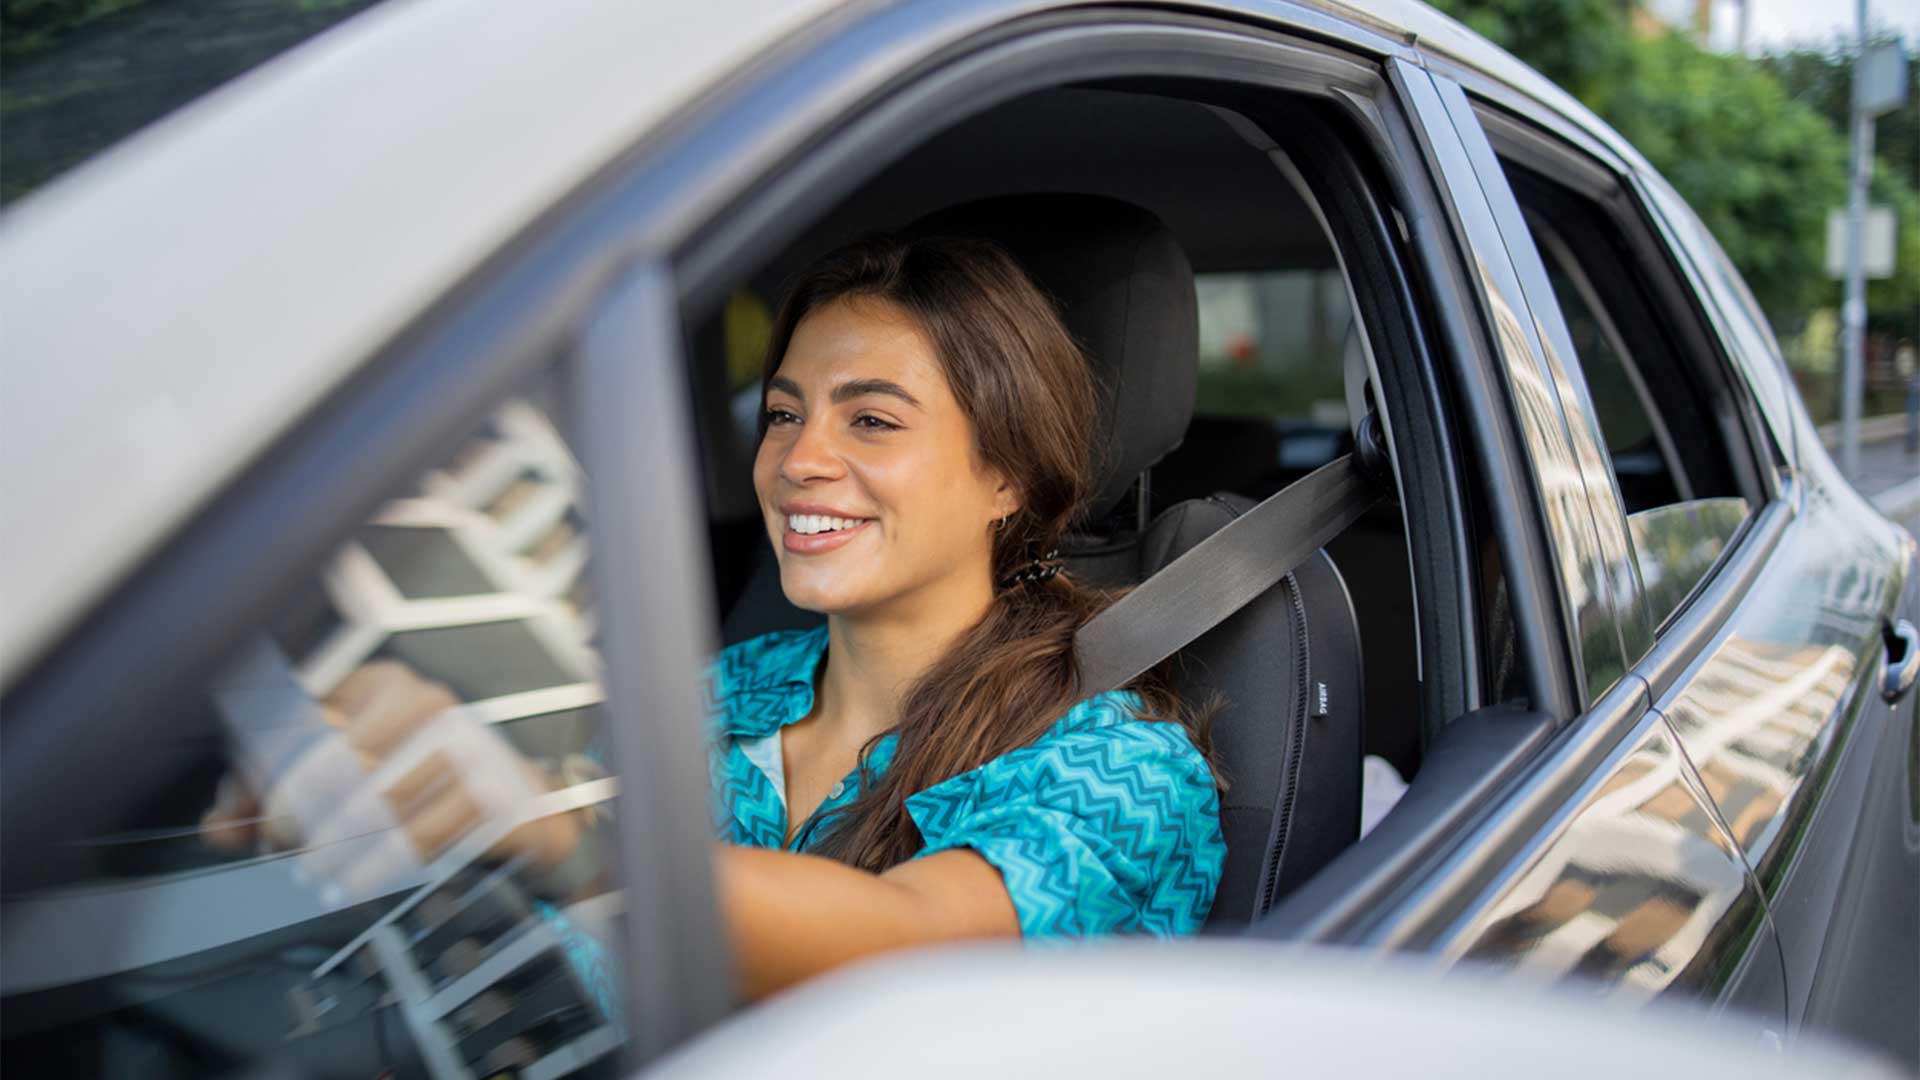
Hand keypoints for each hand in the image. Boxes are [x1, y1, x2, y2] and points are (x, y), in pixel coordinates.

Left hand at [201, 660, 581, 898]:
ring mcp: (464, 741)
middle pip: (335, 759)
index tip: (242, 820)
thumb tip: (217, 825)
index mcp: (379, 682)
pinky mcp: (491, 787)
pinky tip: (355, 882)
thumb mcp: (343, 773)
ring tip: (315, 874)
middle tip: (278, 848)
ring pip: (375, 801)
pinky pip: (419, 834)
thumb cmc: (414, 783)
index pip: (300, 720)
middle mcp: (423, 699)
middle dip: (296, 814)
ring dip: (336, 848)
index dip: (260, 774)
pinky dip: (378, 865)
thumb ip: (272, 792)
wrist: (512, 802)